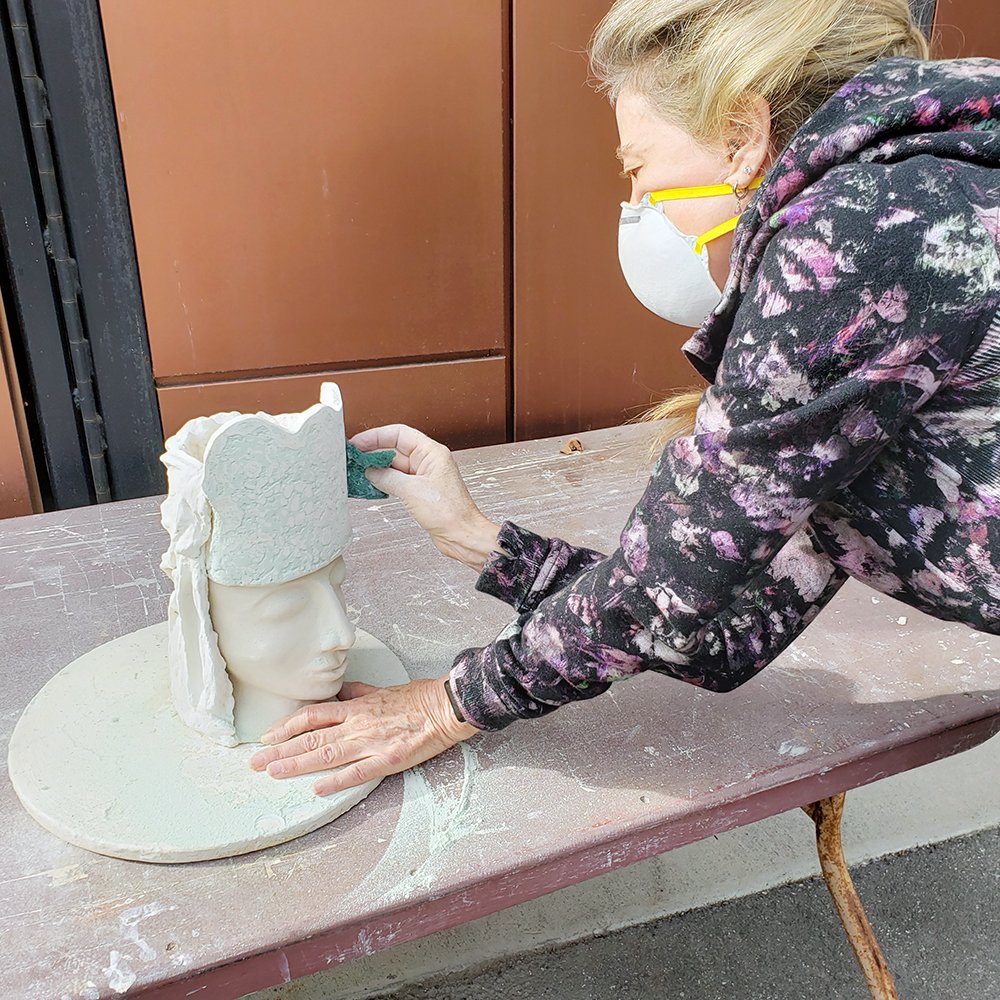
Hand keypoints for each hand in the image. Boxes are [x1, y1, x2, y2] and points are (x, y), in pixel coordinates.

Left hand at [248, 676, 479, 795]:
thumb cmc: (416, 698)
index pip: (312, 715)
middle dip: (280, 751)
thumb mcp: (380, 690)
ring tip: (273, 773)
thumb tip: (338, 693)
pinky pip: (357, 772)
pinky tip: (317, 788)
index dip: (287, 726)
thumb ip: (357, 694)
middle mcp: (357, 724)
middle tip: (255, 762)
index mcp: (355, 707)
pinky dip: (336, 780)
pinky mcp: (387, 759)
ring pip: (326, 754)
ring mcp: (370, 743)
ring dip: (296, 764)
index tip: (268, 737)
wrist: (444, 706)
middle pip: (310, 737)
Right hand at [350, 424, 501, 570]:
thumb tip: (369, 470)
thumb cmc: (449, 512)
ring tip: (356, 472)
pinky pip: (396, 481)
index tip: (358, 443)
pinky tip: (369, 485)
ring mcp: (423, 477)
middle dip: (373, 453)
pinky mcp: (419, 492)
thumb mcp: (412, 491)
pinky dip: (383, 482)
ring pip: (394, 466)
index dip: (376, 436)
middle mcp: (428, 462)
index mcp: (432, 453)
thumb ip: (387, 477)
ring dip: (376, 469)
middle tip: (352, 459)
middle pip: (394, 449)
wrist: (461, 536)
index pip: (399, 434)